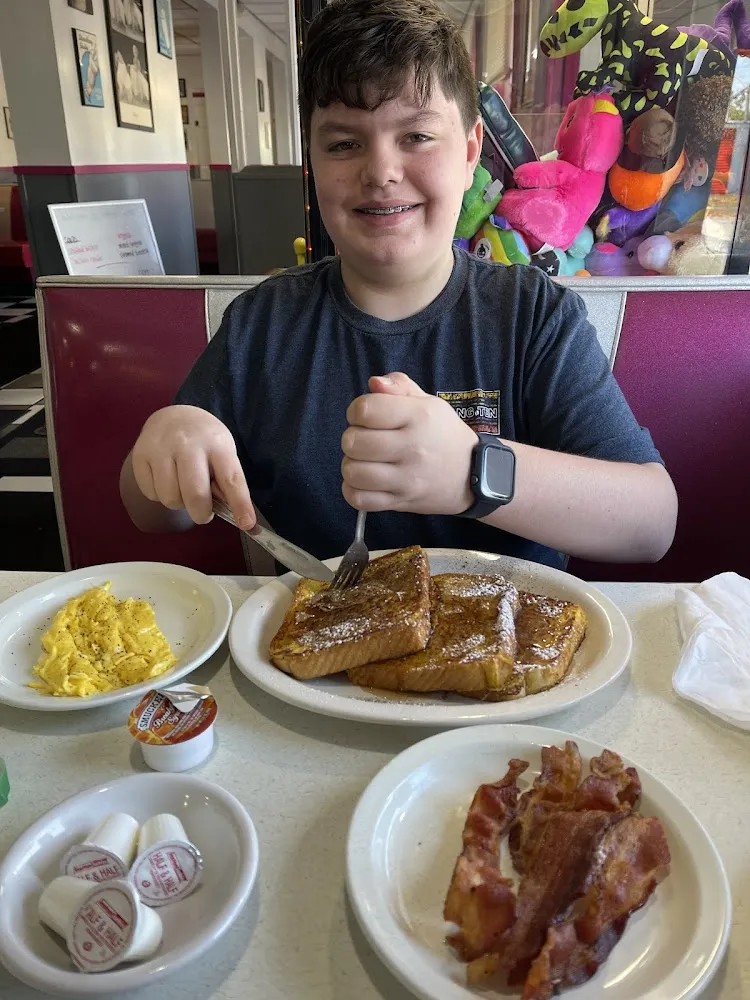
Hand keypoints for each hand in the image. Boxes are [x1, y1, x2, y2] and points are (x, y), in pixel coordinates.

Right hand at [131, 405, 254, 528]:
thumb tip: (234, 516)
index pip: (231, 479)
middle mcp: (188, 444)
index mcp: (217, 444)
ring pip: (170, 498)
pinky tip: (166, 480)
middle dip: (201, 513)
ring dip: (179, 503)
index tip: (246, 524)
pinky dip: (160, 495)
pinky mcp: (140, 455)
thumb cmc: (204, 441)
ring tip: (182, 488)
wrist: (173, 415)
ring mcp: (161, 448)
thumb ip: (225, 481)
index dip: (240, 504)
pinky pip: (151, 493)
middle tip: (203, 512)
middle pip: (195, 494)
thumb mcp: (223, 452)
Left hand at [341, 373, 476, 514]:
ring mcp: (407, 478)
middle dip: (352, 438)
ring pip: (353, 472)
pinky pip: (360, 500)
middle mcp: (413, 447)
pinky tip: (364, 482)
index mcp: (418, 416)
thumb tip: (374, 383)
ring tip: (365, 462)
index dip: (356, 411)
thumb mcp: (428, 402)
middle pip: (353, 442)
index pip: (364, 410)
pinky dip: (353, 491)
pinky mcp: (402, 501)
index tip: (365, 417)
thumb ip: (399, 385)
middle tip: (366, 440)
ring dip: (352, 465)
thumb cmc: (442, 434)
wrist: (474, 473)